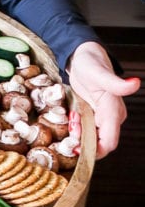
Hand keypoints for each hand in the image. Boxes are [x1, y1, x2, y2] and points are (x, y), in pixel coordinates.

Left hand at [66, 41, 140, 158]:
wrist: (83, 56)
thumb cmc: (91, 62)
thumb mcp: (99, 72)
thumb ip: (116, 82)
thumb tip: (135, 83)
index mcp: (113, 111)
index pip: (109, 142)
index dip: (94, 150)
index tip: (76, 148)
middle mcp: (111, 117)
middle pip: (98, 142)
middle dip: (82, 141)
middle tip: (71, 124)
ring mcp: (103, 116)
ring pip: (92, 137)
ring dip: (79, 134)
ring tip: (72, 117)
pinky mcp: (95, 114)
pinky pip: (87, 129)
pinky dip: (78, 128)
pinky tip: (73, 116)